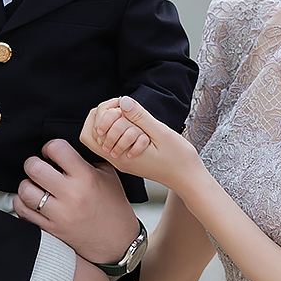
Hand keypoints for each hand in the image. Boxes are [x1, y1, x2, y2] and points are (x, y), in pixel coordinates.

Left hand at [10, 138, 139, 264]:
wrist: (118, 242)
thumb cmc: (114, 208)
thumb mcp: (109, 176)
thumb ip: (86, 160)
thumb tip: (64, 151)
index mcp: (86, 177)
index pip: (56, 149)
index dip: (50, 147)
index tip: (51, 153)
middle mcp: (72, 195)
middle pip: (34, 168)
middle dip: (33, 163)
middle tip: (39, 166)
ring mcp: (60, 215)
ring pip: (25, 191)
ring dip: (26, 184)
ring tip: (35, 185)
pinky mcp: (51, 230)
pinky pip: (24, 212)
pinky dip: (23, 203)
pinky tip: (32, 201)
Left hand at [82, 96, 200, 191]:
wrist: (188, 179)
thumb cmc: (179, 158)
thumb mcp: (161, 133)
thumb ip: (140, 117)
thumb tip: (122, 101)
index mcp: (121, 154)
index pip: (93, 129)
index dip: (104, 112)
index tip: (123, 107)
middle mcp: (117, 159)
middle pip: (91, 133)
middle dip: (105, 116)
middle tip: (124, 111)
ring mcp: (122, 161)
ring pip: (101, 138)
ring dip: (112, 124)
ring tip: (131, 118)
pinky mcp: (128, 160)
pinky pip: (114, 143)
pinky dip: (120, 131)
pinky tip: (136, 127)